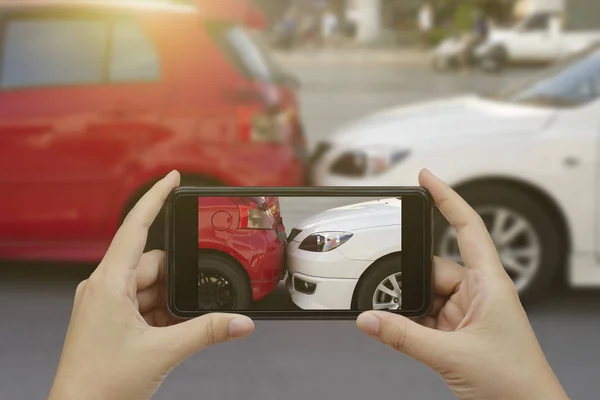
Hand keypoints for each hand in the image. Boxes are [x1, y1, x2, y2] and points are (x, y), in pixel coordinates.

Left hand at [48, 171, 254, 399]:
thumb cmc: (101, 385)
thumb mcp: (163, 352)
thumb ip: (207, 332)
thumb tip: (241, 322)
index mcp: (108, 283)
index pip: (135, 227)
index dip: (155, 198)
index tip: (172, 178)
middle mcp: (104, 287)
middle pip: (153, 265)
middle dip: (177, 281)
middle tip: (196, 301)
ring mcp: (105, 304)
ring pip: (150, 287)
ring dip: (169, 303)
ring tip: (176, 330)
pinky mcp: (110, 319)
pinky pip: (143, 304)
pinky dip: (161, 315)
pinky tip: (170, 333)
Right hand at [356, 169, 568, 399]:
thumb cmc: (514, 382)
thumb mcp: (451, 355)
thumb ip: (404, 336)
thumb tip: (368, 319)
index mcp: (490, 283)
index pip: (467, 227)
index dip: (447, 198)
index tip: (426, 178)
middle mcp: (479, 292)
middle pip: (434, 267)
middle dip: (410, 280)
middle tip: (387, 292)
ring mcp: (468, 312)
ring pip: (427, 294)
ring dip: (411, 307)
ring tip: (395, 320)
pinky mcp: (458, 331)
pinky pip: (427, 316)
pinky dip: (412, 322)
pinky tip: (402, 331)